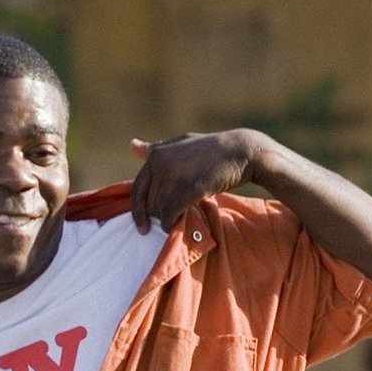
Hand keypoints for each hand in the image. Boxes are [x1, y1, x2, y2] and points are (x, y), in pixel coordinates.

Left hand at [127, 129, 267, 231]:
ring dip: (167, 220)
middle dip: (157, 216)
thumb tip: (131, 145)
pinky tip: (179, 224)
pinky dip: (172, 224)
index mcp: (157, 155)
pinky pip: (170, 214)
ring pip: (159, 210)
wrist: (240, 152)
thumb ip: (155, 149)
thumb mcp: (180, 144)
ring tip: (180, 218)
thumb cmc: (210, 150)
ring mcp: (174, 176)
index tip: (142, 226)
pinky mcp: (188, 188)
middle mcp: (161, 164)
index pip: (137, 189)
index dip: (137, 210)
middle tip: (172, 220)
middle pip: (149, 202)